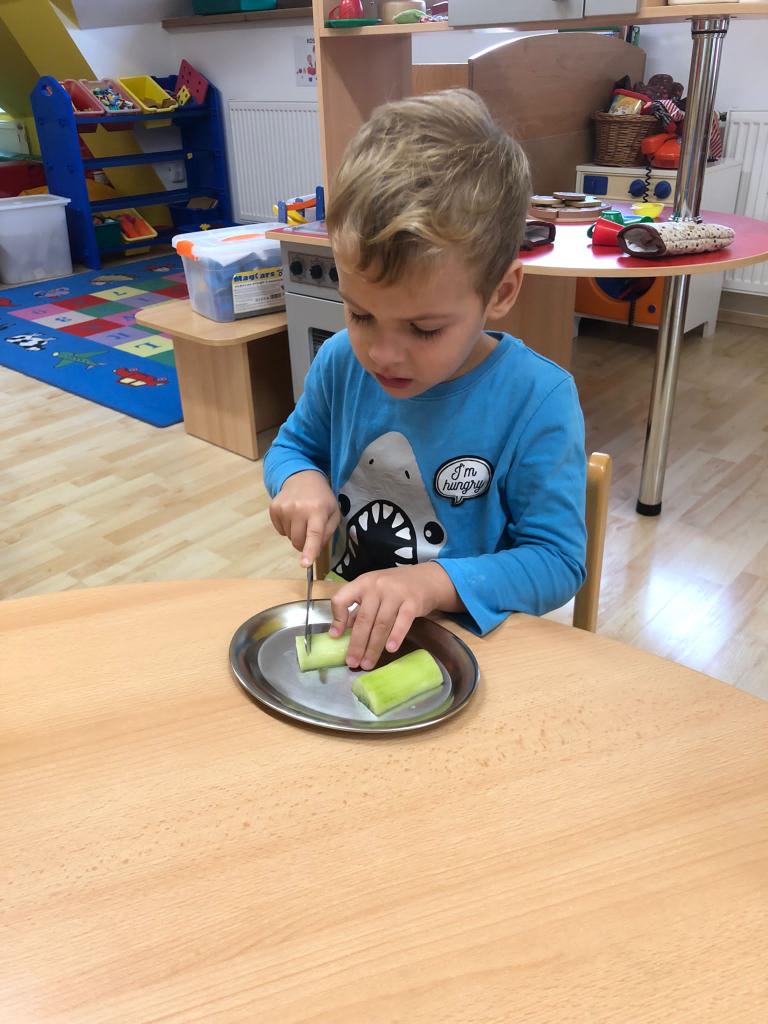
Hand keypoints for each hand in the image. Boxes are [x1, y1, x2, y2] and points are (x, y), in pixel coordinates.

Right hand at [269, 470, 339, 567]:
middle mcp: (298, 509)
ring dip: (296, 533)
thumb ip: (328, 533)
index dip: (310, 550)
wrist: (302, 477)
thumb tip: (314, 551)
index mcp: (317, 511)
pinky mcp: (273, 508)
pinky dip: (287, 528)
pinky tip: (292, 515)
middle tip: (310, 530)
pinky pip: (280, 531)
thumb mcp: (333, 513)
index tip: (305, 564)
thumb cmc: (321, 498)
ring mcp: (283, 508)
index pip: (313, 535)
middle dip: (304, 543)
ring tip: (301, 518)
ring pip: (289, 538)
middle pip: (298, 542)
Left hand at [329, 563, 462, 670]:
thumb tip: (339, 631)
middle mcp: (377, 586)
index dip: (337, 619)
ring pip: (381, 624)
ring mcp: (396, 593)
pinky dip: (396, 635)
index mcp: (363, 583)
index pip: (342, 598)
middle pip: (364, 619)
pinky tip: (390, 649)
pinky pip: (403, 621)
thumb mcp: (373, 592)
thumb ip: (357, 609)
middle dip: (357, 644)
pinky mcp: (413, 602)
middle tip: (352, 662)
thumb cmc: (395, 587)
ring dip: (373, 647)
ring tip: (368, 663)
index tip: (336, 637)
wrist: (427, 578)